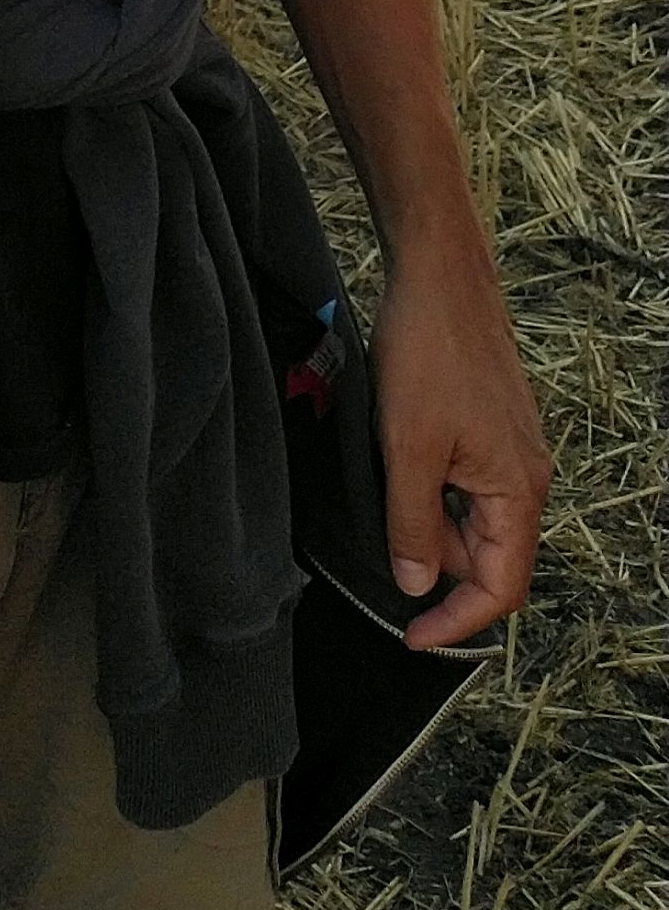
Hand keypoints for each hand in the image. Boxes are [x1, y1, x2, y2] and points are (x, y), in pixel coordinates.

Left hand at [371, 229, 550, 647]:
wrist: (438, 274)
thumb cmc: (427, 352)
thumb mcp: (407, 446)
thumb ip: (412, 522)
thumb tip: (417, 584)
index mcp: (518, 490)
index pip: (500, 587)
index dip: (456, 620)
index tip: (411, 634)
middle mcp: (525, 477)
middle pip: (489, 558)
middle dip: (438, 572)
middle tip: (383, 558)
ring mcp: (508, 451)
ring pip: (473, 522)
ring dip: (431, 531)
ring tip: (384, 507)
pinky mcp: (489, 429)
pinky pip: (466, 488)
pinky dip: (433, 497)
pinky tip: (397, 475)